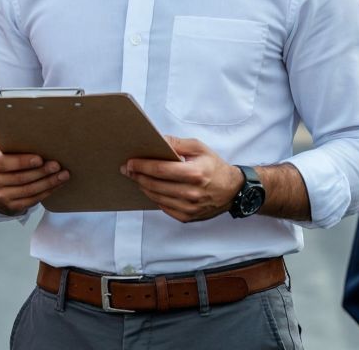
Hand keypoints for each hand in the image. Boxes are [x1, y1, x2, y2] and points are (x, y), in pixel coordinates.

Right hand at [0, 146, 68, 214]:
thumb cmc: (9, 158)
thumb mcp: (7, 148)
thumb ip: (17, 144)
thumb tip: (44, 138)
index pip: (3, 162)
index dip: (22, 162)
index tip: (39, 159)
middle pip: (20, 178)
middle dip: (41, 172)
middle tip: (57, 165)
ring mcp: (2, 195)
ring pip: (28, 190)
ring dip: (48, 183)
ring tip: (63, 175)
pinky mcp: (12, 205)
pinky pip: (32, 200)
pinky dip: (47, 191)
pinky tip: (58, 184)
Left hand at [121, 136, 242, 222]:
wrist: (232, 190)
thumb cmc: (214, 167)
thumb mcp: (199, 148)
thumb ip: (177, 143)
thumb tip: (158, 140)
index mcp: (194, 173)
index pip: (160, 169)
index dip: (142, 166)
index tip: (130, 162)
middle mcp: (191, 192)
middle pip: (155, 184)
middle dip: (137, 176)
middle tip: (127, 169)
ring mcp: (189, 207)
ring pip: (156, 197)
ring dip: (143, 187)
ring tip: (137, 178)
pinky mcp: (187, 217)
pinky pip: (164, 207)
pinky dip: (155, 198)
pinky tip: (151, 189)